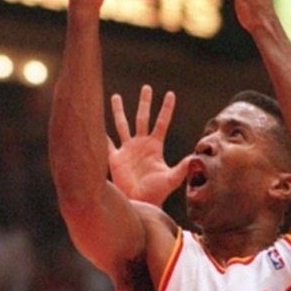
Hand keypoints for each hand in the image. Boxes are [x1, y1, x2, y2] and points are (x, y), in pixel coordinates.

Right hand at [108, 85, 189, 203]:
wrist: (139, 203)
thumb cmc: (156, 193)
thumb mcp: (171, 179)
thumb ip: (182, 167)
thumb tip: (195, 157)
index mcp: (155, 147)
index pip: (162, 122)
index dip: (166, 108)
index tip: (170, 93)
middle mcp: (141, 145)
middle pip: (142, 118)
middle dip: (144, 103)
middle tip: (146, 87)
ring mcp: (127, 150)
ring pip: (122, 125)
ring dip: (119, 111)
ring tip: (116, 96)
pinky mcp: (115, 159)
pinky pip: (107, 143)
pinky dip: (101, 135)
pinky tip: (95, 122)